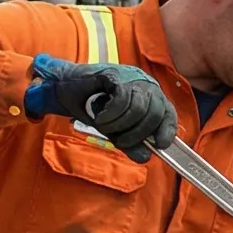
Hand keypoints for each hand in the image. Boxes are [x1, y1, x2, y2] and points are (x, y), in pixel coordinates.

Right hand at [25, 54, 174, 160]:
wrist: (64, 89)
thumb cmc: (91, 108)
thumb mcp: (115, 130)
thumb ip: (130, 143)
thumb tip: (145, 158)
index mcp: (150, 98)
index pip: (168, 113)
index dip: (167, 130)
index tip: (159, 145)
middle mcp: (146, 85)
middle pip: (155, 114)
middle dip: (136, 134)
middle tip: (117, 141)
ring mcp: (133, 77)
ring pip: (140, 108)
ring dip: (120, 125)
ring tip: (104, 127)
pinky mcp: (117, 74)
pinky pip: (123, 98)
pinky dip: (112, 115)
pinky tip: (100, 118)